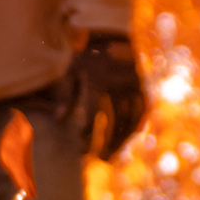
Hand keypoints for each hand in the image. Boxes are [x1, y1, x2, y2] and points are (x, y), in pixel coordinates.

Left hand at [69, 32, 145, 159]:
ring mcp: (132, 83)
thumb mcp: (67, 72)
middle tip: (97, 160)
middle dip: (107, 142)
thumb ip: (62, 95)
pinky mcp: (141, 86)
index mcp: (96, 76)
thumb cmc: (81, 59)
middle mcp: (117, 80)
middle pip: (114, 119)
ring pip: (130, 117)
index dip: (87, 133)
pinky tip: (124, 142)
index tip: (80, 150)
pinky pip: (141, 111)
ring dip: (121, 140)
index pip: (92, 112)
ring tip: (108, 157)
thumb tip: (58, 118)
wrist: (107, 39)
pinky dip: (134, 128)